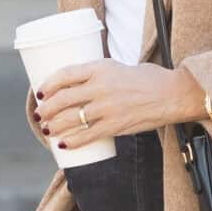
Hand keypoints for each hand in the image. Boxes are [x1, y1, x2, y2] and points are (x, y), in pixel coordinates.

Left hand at [34, 60, 199, 147]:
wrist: (172, 94)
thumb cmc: (146, 78)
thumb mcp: (118, 66)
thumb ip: (97, 75)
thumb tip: (75, 88)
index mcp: (100, 67)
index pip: (65, 74)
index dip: (48, 85)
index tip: (40, 93)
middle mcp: (101, 87)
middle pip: (63, 99)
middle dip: (46, 109)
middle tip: (40, 114)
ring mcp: (107, 108)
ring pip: (71, 119)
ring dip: (54, 126)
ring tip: (47, 129)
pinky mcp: (115, 125)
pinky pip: (87, 135)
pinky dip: (72, 141)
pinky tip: (62, 144)